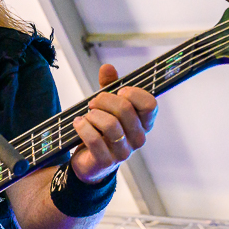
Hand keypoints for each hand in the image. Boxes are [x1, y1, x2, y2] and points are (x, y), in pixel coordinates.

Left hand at [70, 64, 157, 183]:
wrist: (89, 161)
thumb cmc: (101, 130)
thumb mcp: (106, 106)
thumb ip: (109, 86)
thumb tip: (107, 67)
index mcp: (144, 123)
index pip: (149, 104)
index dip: (133, 93)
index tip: (119, 91)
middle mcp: (138, 138)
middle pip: (125, 109)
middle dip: (104, 100)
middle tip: (93, 102)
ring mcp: (124, 152)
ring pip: (110, 124)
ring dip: (93, 115)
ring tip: (86, 116)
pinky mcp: (106, 161)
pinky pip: (95, 140)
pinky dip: (83, 127)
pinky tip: (79, 123)